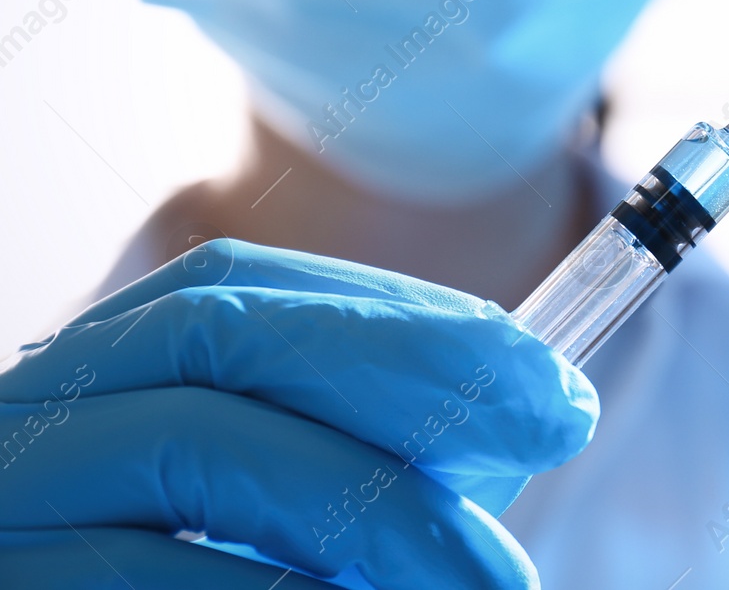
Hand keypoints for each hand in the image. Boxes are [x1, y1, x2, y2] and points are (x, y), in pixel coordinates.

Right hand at [0, 239, 596, 588]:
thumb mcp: (314, 519)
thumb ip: (386, 456)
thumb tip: (539, 405)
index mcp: (98, 383)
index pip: (237, 286)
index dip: (405, 314)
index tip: (549, 375)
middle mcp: (28, 420)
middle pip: (215, 330)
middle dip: (408, 361)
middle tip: (555, 421)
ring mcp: (3, 508)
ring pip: (197, 441)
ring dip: (375, 500)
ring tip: (493, 576)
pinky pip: (142, 577)